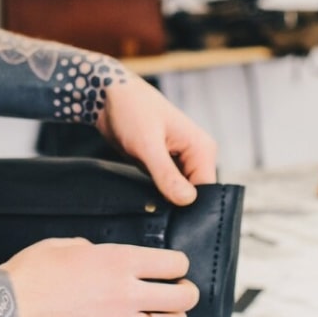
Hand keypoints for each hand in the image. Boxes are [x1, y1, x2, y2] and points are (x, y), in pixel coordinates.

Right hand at [2, 238, 199, 316]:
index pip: (174, 263)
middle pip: (181, 298)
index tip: (175, 267)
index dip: (179, 264)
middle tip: (183, 292)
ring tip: (167, 315)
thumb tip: (104, 256)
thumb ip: (95, 249)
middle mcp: (126, 293)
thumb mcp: (67, 244)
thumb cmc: (32, 272)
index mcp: (119, 261)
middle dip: (187, 294)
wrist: (8, 309)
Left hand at [94, 75, 218, 204]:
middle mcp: (196, 155)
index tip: (173, 219)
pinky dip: (158, 194)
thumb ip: (167, 174)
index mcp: (201, 148)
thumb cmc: (131, 110)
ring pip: (180, 194)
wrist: (109, 97)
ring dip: (167, 201)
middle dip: (178, 205)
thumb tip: (187, 200)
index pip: (208, 191)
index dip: (192, 208)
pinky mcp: (165, 165)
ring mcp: (181, 161)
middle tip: (156, 213)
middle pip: (195, 195)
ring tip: (150, 203)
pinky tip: (146, 197)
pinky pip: (167, 188)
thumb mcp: (147, 145)